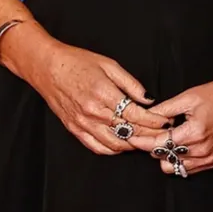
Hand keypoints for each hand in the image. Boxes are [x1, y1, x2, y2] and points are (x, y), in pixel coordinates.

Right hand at [2, 29, 164, 157]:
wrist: (46, 66)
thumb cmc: (77, 62)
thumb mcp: (109, 65)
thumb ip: (131, 84)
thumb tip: (149, 99)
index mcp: (104, 94)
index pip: (136, 115)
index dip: (154, 121)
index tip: (165, 121)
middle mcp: (93, 111)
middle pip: (129, 131)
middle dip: (149, 134)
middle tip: (161, 133)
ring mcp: (82, 122)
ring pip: (115, 144)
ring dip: (133, 144)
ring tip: (145, 139)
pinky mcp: (74, 128)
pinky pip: (97, 147)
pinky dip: (113, 149)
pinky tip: (123, 144)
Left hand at [136, 74, 212, 176]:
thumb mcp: (189, 96)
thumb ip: (164, 110)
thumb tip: (145, 117)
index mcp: (194, 133)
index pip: (158, 144)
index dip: (140, 140)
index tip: (129, 136)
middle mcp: (201, 150)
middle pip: (163, 157)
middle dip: (151, 146)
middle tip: (146, 133)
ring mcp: (208, 158)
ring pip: (173, 167)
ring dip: (165, 154)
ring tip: (164, 138)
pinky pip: (186, 168)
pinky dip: (178, 159)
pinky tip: (177, 144)